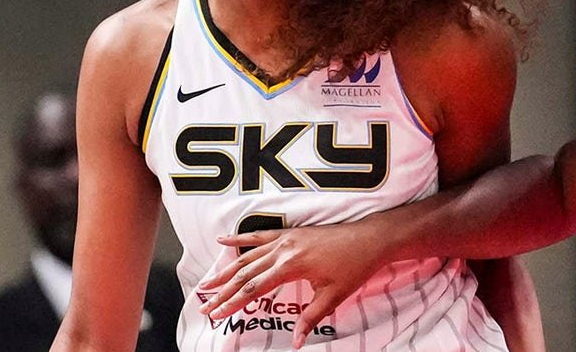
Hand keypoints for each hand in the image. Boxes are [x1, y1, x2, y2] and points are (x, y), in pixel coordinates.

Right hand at [196, 222, 390, 348]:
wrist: (369, 239)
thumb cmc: (353, 267)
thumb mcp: (333, 296)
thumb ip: (310, 318)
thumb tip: (295, 342)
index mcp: (291, 266)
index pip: (254, 288)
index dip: (233, 303)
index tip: (217, 313)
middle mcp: (282, 250)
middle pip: (244, 273)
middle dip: (223, 291)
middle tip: (206, 304)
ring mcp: (284, 239)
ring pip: (247, 256)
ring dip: (225, 270)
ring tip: (208, 282)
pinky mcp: (288, 234)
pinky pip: (258, 235)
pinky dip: (239, 239)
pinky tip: (223, 239)